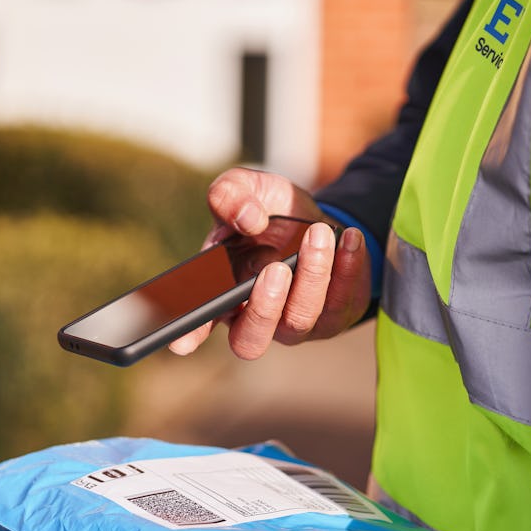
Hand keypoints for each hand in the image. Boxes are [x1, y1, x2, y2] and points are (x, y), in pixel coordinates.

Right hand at [168, 167, 371, 359]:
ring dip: (312, 275)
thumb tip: (246, 218)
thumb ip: (231, 193)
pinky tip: (347, 238)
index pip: (201, 320)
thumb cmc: (273, 212)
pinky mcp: (335, 315)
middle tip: (276, 269)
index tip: (182, 342)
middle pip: (250, 340)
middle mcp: (257, 316)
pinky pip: (341, 302)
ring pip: (300, 319)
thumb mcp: (249, 189)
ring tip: (318, 234)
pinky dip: (347, 266)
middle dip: (263, 307)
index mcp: (223, 291)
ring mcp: (296, 323)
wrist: (320, 219)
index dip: (190, 333)